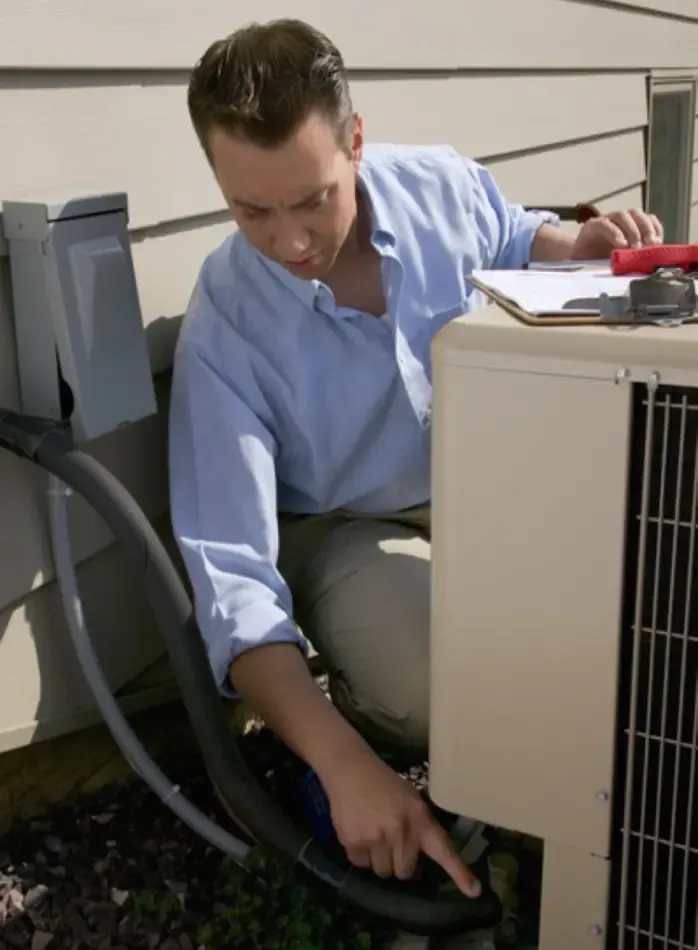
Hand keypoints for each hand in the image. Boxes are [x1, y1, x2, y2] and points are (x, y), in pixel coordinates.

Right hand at [321, 746, 481, 898]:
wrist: (350, 770)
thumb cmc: (384, 784)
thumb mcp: (410, 800)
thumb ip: (418, 829)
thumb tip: (417, 865)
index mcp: (420, 818)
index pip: (443, 850)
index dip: (460, 872)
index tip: (474, 891)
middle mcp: (400, 831)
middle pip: (405, 872)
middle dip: (399, 863)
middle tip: (391, 844)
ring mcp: (376, 838)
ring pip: (382, 871)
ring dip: (379, 860)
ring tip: (373, 835)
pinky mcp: (353, 842)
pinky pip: (361, 865)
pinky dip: (360, 855)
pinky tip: (359, 832)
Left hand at [570, 208, 663, 259]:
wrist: (590, 255)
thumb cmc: (584, 260)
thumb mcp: (577, 263)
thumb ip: (577, 266)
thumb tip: (577, 272)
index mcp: (591, 227)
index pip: (603, 223)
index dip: (613, 232)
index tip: (622, 246)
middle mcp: (609, 219)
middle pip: (622, 215)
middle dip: (632, 231)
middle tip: (638, 248)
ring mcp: (624, 219)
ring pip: (637, 214)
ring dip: (646, 228)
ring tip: (651, 245)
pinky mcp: (638, 224)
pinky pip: (649, 219)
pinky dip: (655, 228)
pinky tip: (658, 242)